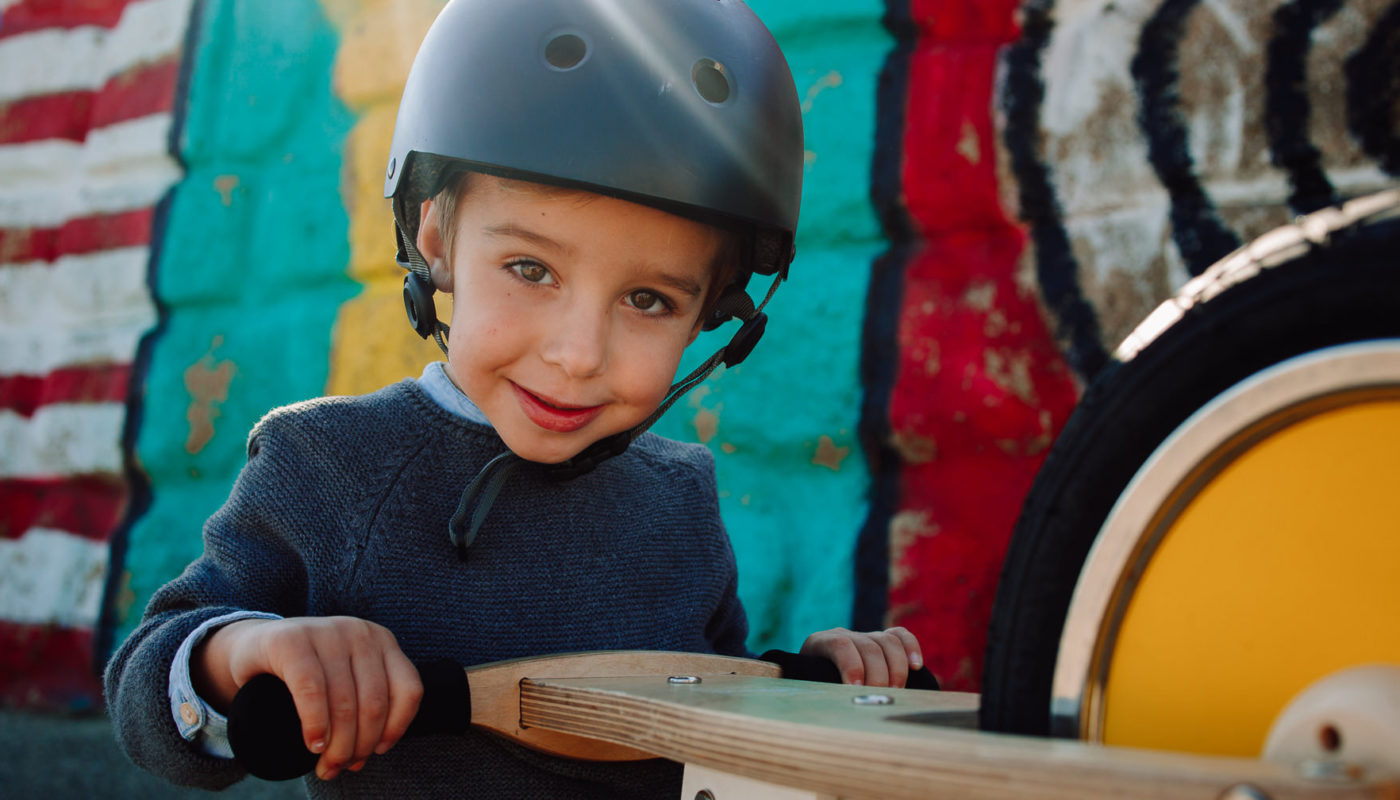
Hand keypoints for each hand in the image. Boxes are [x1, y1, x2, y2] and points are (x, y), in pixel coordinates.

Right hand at [193, 616, 421, 780]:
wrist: (253, 647)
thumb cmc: (306, 673)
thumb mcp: (346, 677)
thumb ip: (367, 699)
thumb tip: (378, 748)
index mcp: (382, 640)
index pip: (408, 689)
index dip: (397, 728)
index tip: (378, 751)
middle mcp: (359, 632)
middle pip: (374, 703)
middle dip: (359, 746)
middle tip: (341, 767)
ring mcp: (326, 631)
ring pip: (345, 702)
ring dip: (338, 746)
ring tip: (327, 766)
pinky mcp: (291, 641)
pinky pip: (311, 690)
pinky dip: (315, 724)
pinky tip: (313, 745)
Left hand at [798, 626, 922, 687]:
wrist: (816, 677)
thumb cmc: (815, 692)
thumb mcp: (814, 689)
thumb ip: (826, 693)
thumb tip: (846, 707)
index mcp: (820, 643)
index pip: (840, 645)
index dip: (852, 666)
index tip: (856, 689)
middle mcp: (844, 635)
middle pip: (868, 647)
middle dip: (877, 675)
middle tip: (879, 697)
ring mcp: (865, 635)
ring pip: (887, 641)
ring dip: (896, 668)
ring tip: (896, 692)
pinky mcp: (883, 639)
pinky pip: (900, 636)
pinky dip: (911, 648)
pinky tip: (916, 666)